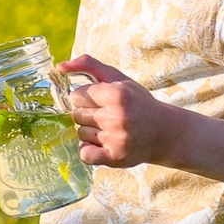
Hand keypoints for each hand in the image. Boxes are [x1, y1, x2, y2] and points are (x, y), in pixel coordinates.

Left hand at [67, 53, 181, 169]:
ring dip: (91, 132)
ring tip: (111, 130)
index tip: (101, 101)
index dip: (87, 98)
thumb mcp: (118, 78)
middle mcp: (116, 117)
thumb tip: (59, 67)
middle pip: (76, 115)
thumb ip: (89, 65)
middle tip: (107, 116)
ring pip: (80, 134)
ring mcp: (116, 139)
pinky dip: (89, 150)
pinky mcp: (115, 157)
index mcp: (117, 94)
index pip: (76, 96)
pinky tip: (103, 145)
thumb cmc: (137, 103)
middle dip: (88, 115)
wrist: (164, 133)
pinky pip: (84, 154)